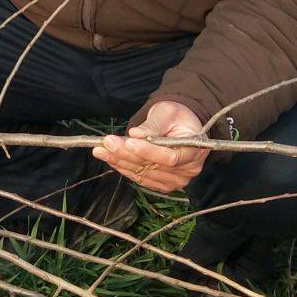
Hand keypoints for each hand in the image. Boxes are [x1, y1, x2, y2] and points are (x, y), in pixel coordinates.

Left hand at [93, 100, 209, 193]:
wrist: (179, 126)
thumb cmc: (175, 116)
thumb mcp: (166, 112)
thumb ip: (152, 124)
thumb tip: (135, 134)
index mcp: (195, 150)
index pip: (170, 157)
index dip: (148, 151)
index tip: (128, 141)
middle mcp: (188, 170)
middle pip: (154, 167)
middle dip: (127, 154)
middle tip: (107, 143)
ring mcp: (176, 180)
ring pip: (144, 174)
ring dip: (120, 162)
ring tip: (101, 150)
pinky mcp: (162, 183)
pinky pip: (141, 178)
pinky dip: (123, 168)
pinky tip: (110, 158)